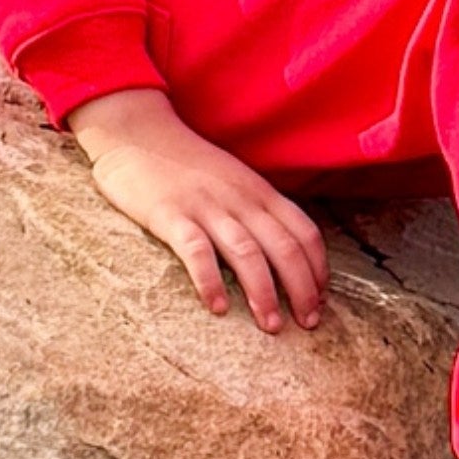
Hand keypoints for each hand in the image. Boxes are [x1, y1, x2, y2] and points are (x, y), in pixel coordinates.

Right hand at [63, 86, 327, 331]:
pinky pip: (196, 251)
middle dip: (302, 289)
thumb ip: (257, 209)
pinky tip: (217, 308)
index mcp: (259, 191)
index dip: (318, 270)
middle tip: (307, 323)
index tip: (321, 301)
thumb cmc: (187, 164)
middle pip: (284, 248)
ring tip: (271, 326)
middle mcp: (240, 199)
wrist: (137, 132)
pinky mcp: (171, 214)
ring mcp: (206, 205)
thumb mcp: (234, 180)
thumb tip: (284, 253)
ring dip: (264, 293)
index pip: (304, 232)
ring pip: (247, 253)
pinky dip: (210, 281)